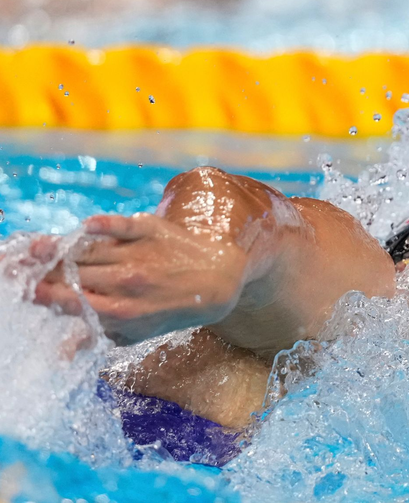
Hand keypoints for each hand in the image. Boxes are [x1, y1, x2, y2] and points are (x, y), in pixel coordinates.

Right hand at [33, 213, 248, 344]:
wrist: (219, 279)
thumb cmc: (172, 308)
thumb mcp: (138, 332)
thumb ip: (98, 337)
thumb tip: (60, 354)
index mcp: (122, 311)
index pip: (73, 302)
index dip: (46, 296)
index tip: (26, 291)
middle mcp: (128, 282)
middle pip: (74, 273)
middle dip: (43, 270)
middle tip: (17, 265)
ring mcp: (140, 253)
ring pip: (90, 250)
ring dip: (59, 248)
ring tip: (37, 248)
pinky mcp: (151, 228)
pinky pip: (122, 225)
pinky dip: (104, 225)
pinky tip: (85, 226)